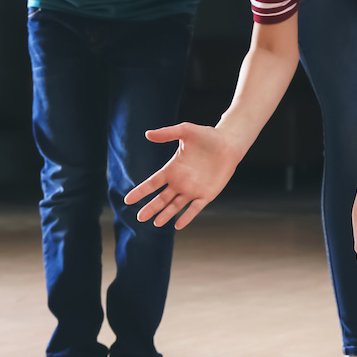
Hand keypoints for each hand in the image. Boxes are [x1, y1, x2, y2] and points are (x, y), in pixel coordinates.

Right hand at [122, 122, 239, 228]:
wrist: (229, 144)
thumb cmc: (207, 136)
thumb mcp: (185, 131)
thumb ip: (167, 133)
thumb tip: (147, 134)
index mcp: (172, 169)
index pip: (152, 183)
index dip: (140, 192)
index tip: (127, 200)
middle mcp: (180, 182)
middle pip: (162, 198)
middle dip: (151, 208)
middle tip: (140, 218)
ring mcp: (192, 190)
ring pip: (175, 205)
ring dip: (166, 214)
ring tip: (156, 223)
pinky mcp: (206, 195)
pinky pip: (194, 208)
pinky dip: (187, 216)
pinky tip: (178, 225)